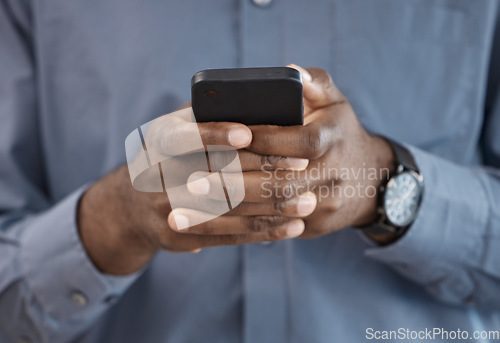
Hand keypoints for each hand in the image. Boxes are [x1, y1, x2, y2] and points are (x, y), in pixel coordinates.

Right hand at [78, 108, 310, 274]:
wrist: (132, 205)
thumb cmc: (175, 154)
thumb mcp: (182, 127)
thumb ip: (210, 114)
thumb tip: (260, 101)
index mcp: (158, 139)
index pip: (185, 137)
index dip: (215, 134)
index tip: (249, 133)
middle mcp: (157, 174)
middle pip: (216, 174)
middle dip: (263, 169)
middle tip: (303, 165)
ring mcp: (166, 209)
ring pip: (228, 208)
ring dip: (272, 206)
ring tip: (307, 201)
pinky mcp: (179, 236)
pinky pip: (229, 235)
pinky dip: (264, 230)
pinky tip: (292, 226)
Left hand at [182, 65, 394, 240]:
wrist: (371, 180)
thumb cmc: (341, 134)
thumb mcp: (335, 104)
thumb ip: (315, 83)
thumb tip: (290, 70)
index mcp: (334, 139)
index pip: (298, 142)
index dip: (263, 141)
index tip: (225, 141)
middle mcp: (334, 175)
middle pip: (281, 183)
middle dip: (235, 184)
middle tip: (193, 183)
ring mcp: (327, 204)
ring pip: (275, 210)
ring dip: (232, 212)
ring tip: (194, 208)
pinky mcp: (317, 226)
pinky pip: (278, 228)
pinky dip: (244, 227)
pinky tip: (214, 225)